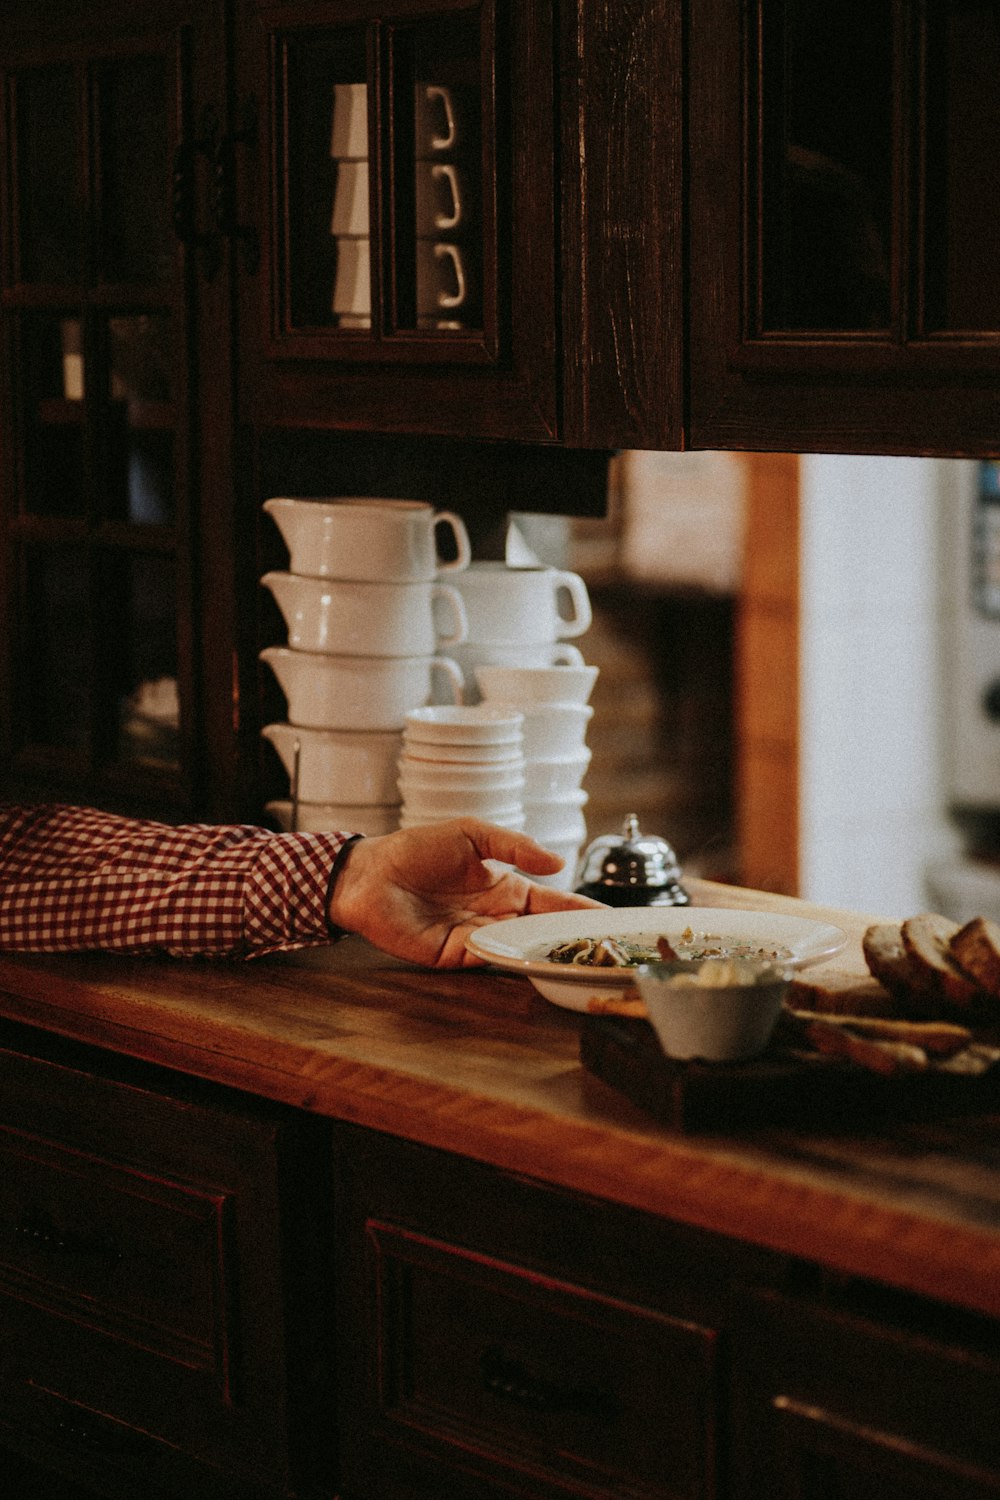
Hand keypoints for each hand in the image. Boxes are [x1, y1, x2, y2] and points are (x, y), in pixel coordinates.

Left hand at [327, 817, 603, 967]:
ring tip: (579, 956)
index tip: (614, 919)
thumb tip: (560, 863)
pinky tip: (530, 955)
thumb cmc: (418, 848)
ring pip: (521, 950)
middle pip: (544, 933)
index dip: (582, 911)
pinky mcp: (454, 957)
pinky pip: (488, 960)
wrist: (370, 873)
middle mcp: (497, 916)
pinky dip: (509, 958)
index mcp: (507, 887)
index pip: (554, 903)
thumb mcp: (473, 834)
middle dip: (573, 940)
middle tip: (608, 947)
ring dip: (546, 953)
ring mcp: (478, 939)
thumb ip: (516, 846)